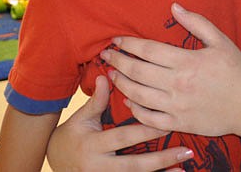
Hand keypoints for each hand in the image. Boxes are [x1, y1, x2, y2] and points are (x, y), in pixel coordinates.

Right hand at [46, 75, 193, 171]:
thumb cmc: (71, 136)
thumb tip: (105, 76)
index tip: (167, 125)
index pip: (121, 138)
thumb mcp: (80, 119)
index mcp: (93, 145)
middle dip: (159, 158)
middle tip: (184, 149)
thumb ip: (95, 101)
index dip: (144, 132)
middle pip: (133, 164)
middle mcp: (99, 166)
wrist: (56, 163)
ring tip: (183, 165)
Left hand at [102, 3, 240, 137]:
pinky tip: (128, 100)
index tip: (116, 40)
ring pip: (138, 95)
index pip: (149, 50)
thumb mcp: (221, 41)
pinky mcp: (179, 123)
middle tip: (106, 55)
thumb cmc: (237, 71)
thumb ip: (196, 23)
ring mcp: (177, 106)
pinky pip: (149, 118)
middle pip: (138, 71)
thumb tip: (174, 6)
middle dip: (118, 61)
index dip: (129, 44)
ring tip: (113, 74)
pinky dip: (135, 109)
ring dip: (121, 84)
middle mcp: (178, 84)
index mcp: (187, 62)